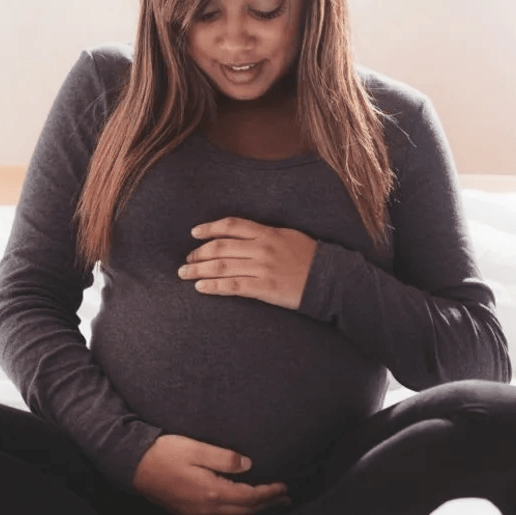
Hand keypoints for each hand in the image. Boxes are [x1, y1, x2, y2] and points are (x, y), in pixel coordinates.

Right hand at [132, 435, 290, 514]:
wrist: (133, 466)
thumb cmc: (162, 453)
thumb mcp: (195, 448)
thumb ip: (224, 457)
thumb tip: (248, 465)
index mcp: (211, 492)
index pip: (249, 497)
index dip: (269, 493)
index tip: (283, 487)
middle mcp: (206, 508)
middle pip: (245, 511)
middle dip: (267, 505)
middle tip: (284, 499)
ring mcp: (196, 514)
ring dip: (253, 512)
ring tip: (268, 505)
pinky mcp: (188, 513)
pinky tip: (240, 510)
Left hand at [178, 217, 316, 310]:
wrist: (331, 279)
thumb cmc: (311, 257)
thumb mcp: (289, 236)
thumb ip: (265, 234)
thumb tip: (243, 236)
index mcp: (267, 232)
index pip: (231, 225)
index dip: (209, 228)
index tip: (194, 233)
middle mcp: (261, 248)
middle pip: (221, 247)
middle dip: (199, 253)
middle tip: (187, 260)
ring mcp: (262, 268)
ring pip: (222, 267)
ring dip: (199, 270)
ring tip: (184, 274)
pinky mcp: (265, 288)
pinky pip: (233, 286)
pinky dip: (214, 286)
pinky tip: (201, 288)